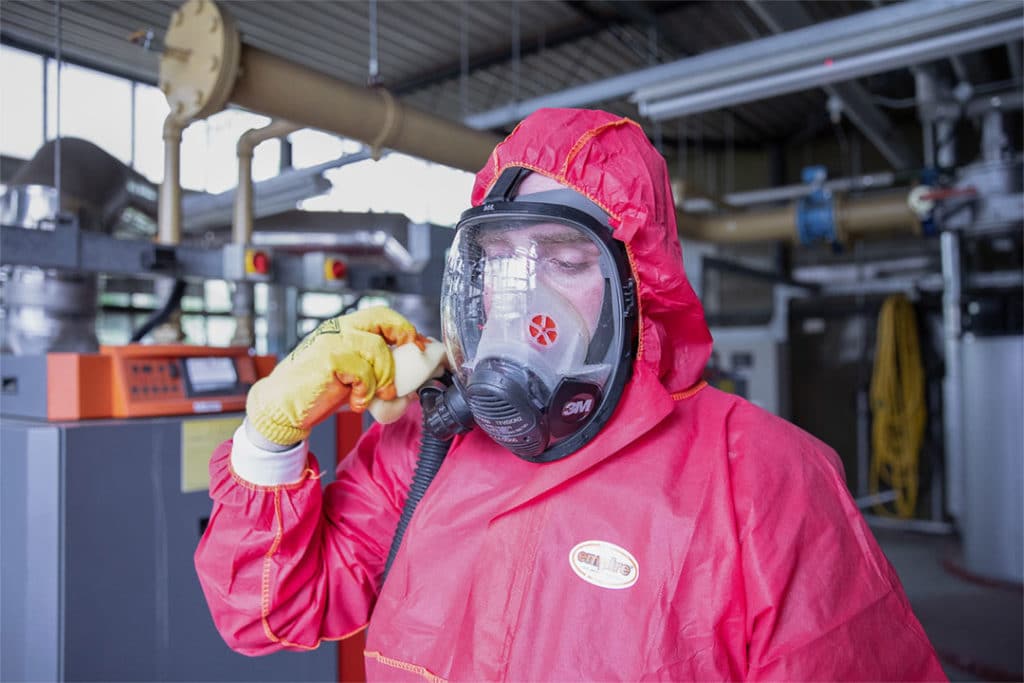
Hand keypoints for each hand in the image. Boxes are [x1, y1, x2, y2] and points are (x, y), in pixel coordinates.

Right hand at [246, 307, 426, 445]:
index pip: (382, 315)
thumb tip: (412, 387)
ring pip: (377, 348)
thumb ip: (378, 375)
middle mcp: (339, 329)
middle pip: (382, 317)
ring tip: (380, 394)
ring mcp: (332, 342)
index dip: (405, 329)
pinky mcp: (328, 360)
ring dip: (386, 376)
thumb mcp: (353, 379)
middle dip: (405, 335)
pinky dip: (366, 391)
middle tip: (412, 360)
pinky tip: (358, 402)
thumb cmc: (317, 391)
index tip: (420, 348)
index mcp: (345, 328)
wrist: (280, 407)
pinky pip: (363, 371)